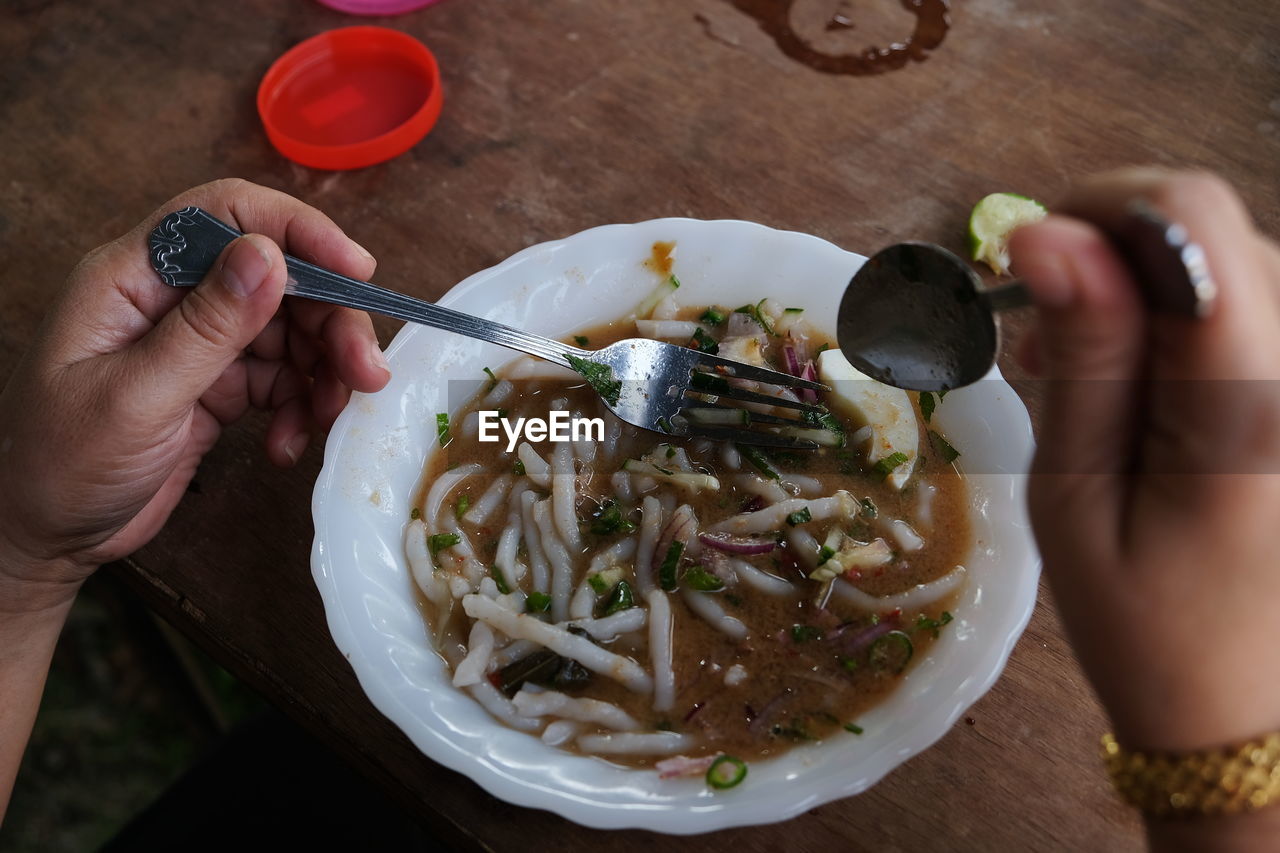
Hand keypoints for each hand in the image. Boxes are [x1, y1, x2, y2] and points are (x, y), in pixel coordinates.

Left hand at [0, 178, 391, 611]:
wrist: (44, 540)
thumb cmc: (63, 466)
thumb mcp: (137, 398)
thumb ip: (207, 327)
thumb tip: (270, 255)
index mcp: (134, 277)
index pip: (226, 215)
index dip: (297, 231)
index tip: (355, 272)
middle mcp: (171, 298)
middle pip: (276, 277)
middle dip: (329, 319)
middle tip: (366, 372)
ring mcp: (197, 342)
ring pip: (289, 328)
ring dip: (324, 370)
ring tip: (331, 417)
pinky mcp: (217, 385)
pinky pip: (282, 378)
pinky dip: (300, 408)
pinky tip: (287, 446)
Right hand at [1010, 169, 1279, 751]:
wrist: (1250, 712)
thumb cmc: (1145, 624)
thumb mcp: (1077, 496)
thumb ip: (1081, 356)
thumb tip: (1043, 232)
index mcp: (1254, 402)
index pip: (1191, 219)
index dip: (1096, 212)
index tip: (1027, 276)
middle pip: (1214, 232)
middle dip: (1110, 259)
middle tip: (1039, 347)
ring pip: (1232, 263)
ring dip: (1143, 293)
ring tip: (1079, 375)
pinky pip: (1251, 310)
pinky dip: (1182, 322)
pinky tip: (1141, 383)